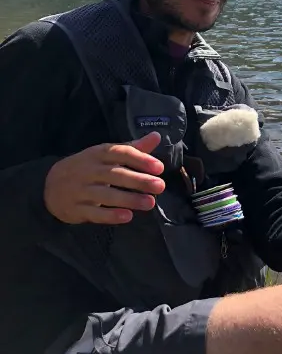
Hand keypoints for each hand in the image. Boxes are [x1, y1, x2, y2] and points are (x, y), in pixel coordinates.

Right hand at [44, 132, 165, 224]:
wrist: (49, 184)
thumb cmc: (88, 167)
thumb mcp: (106, 154)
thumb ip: (132, 148)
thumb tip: (156, 136)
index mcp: (98, 153)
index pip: (120, 153)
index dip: (140, 159)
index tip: (159, 167)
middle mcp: (89, 170)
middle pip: (115, 174)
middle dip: (138, 180)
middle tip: (160, 186)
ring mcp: (81, 190)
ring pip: (106, 195)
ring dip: (129, 199)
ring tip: (150, 203)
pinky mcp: (76, 208)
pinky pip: (94, 213)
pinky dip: (111, 215)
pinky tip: (127, 217)